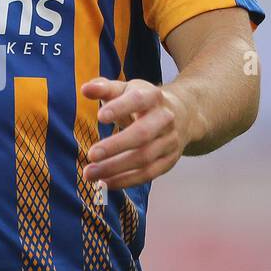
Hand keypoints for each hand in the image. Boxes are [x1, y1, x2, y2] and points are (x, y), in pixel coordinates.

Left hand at [79, 77, 193, 189]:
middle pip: (142, 134)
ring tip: (90, 173)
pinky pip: (148, 174)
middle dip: (116, 146)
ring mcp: (169, 141)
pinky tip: (105, 182)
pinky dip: (126, 180)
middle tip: (91, 154)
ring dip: (115, 168)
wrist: (184, 114)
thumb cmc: (143, 101)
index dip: (120, 108)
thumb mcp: (126, 90)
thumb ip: (105, 88)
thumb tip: (86, 89)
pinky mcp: (169, 160)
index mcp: (153, 97)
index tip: (100, 116)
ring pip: (144, 158)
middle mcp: (165, 119)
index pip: (138, 100)